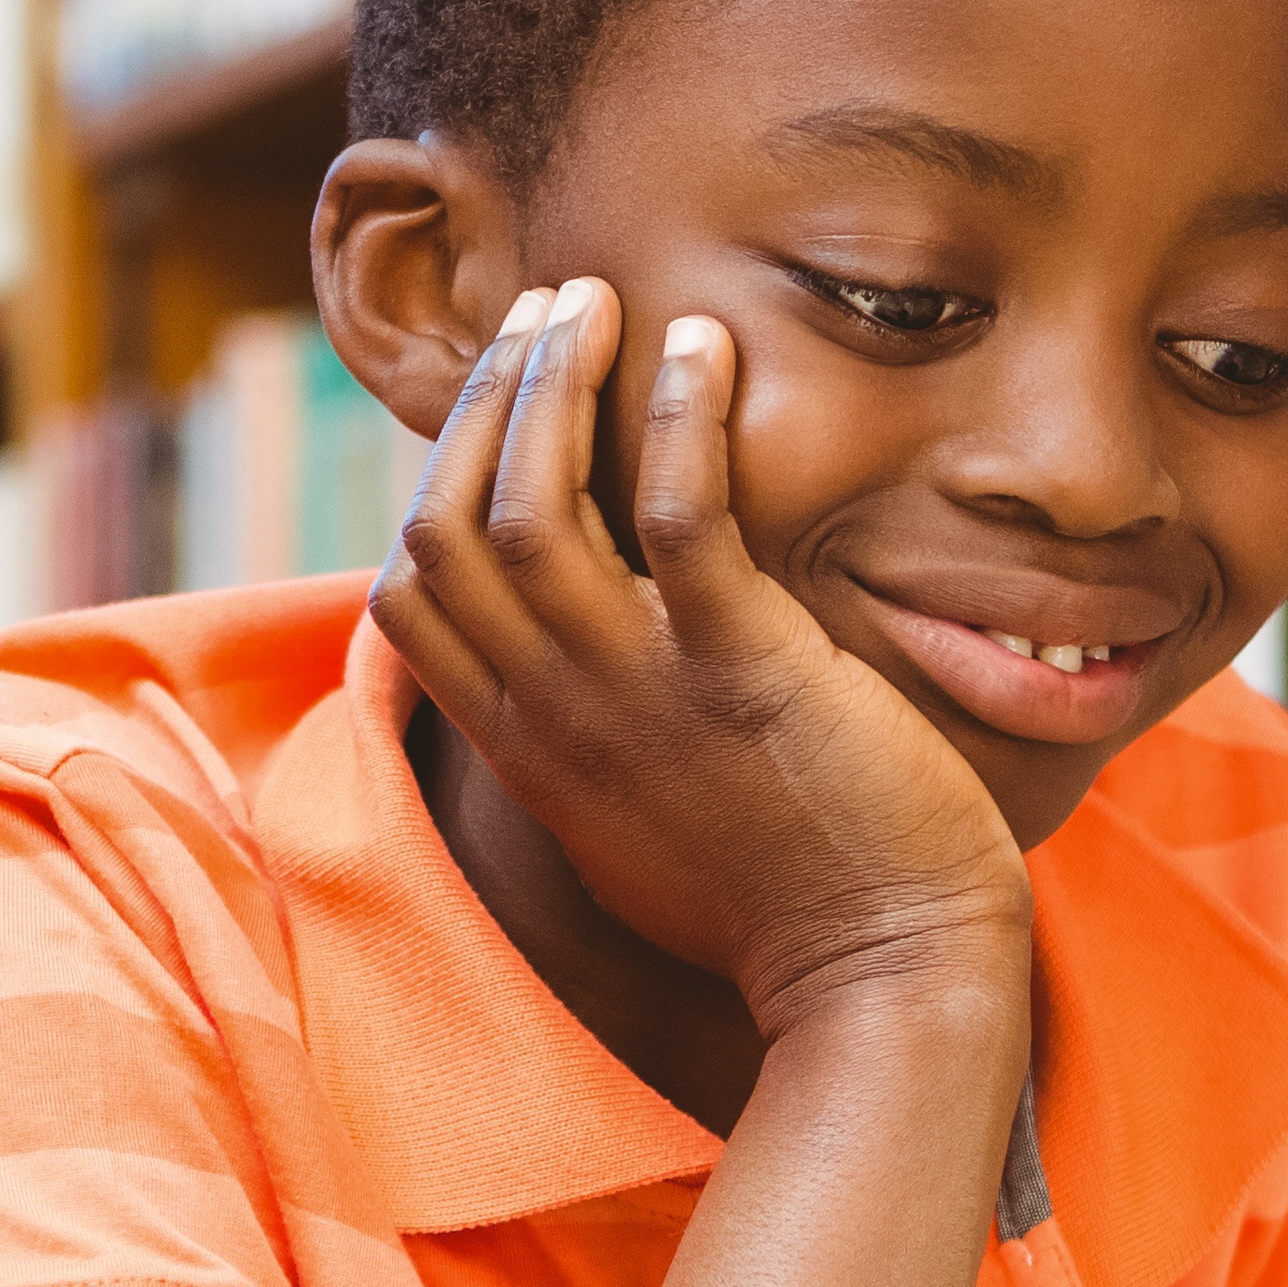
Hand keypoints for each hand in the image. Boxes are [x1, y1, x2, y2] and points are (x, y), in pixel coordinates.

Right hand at [372, 282, 1029, 1038]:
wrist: (879, 982)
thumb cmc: (777, 901)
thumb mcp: (631, 821)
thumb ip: (584, 737)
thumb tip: (575, 663)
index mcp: (527, 747)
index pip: (408, 592)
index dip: (436, 476)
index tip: (502, 406)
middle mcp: (556, 715)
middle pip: (449, 525)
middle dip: (488, 399)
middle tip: (546, 311)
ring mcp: (640, 695)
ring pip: (532, 508)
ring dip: (553, 385)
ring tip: (596, 304)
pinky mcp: (743, 675)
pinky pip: (683, 518)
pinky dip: (683, 417)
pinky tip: (703, 347)